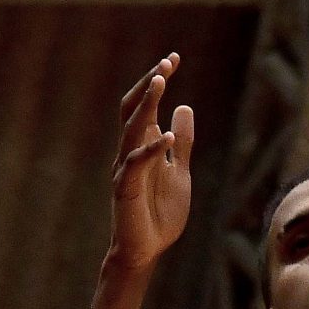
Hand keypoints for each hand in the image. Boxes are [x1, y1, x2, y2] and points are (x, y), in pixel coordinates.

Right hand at [109, 56, 193, 273]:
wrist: (147, 250)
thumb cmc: (159, 212)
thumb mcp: (180, 171)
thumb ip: (182, 142)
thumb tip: (183, 107)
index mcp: (143, 145)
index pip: (145, 105)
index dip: (157, 81)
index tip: (173, 59)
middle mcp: (130, 151)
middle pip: (133, 109)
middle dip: (149, 85)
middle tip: (166, 64)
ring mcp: (125, 168)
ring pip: (131, 129)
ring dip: (146, 104)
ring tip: (161, 82)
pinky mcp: (125, 188)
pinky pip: (134, 164)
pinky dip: (150, 149)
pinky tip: (165, 136)